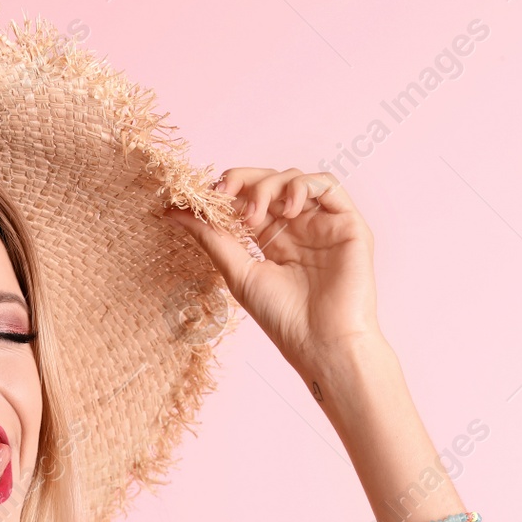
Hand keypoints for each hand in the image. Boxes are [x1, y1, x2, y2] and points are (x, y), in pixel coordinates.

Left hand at [163, 167, 381, 371]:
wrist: (322, 342)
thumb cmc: (283, 318)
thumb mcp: (238, 273)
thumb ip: (212, 238)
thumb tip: (173, 213)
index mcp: (272, 240)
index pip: (247, 200)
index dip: (225, 191)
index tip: (200, 197)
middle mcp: (297, 228)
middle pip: (268, 182)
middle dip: (242, 181)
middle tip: (223, 195)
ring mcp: (323, 223)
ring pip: (293, 179)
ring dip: (268, 187)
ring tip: (256, 218)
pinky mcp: (348, 223)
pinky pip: (328, 185)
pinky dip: (303, 186)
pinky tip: (288, 211)